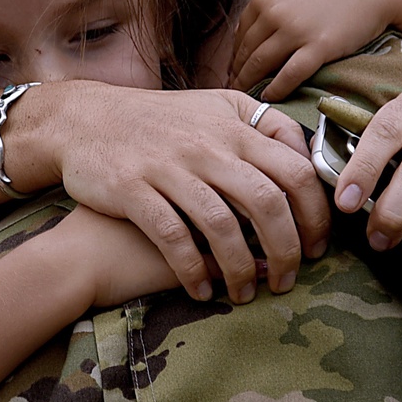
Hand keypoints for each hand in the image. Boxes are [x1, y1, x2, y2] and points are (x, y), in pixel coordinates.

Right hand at [19, 82, 328, 304]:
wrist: (82, 119)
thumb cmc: (154, 121)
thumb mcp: (210, 108)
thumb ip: (256, 130)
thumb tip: (304, 164)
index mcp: (232, 126)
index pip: (295, 168)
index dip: (315, 211)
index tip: (319, 242)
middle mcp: (206, 145)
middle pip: (267, 201)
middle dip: (288, 248)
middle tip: (291, 276)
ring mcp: (169, 167)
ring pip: (222, 225)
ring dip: (241, 268)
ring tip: (246, 293)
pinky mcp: (133, 189)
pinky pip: (173, 237)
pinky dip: (192, 269)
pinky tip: (202, 289)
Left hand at [230, 0, 401, 99]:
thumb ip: (274, 0)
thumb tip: (254, 20)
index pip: (240, 34)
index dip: (235, 56)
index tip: (235, 70)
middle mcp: (275, 12)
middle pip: (247, 52)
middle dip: (239, 73)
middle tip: (237, 89)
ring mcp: (296, 30)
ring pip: (261, 65)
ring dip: (251, 84)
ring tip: (249, 96)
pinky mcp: (319, 47)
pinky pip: (289, 75)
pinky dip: (276, 90)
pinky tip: (271, 98)